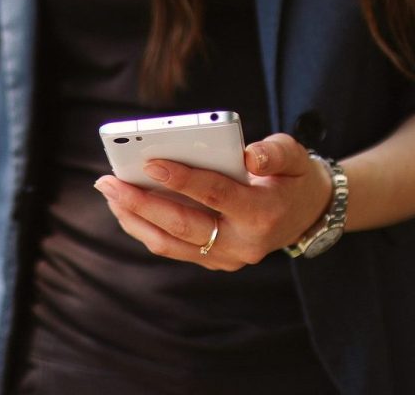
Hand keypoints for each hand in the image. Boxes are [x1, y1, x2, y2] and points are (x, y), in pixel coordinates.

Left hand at [94, 133, 332, 270]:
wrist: (306, 214)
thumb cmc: (293, 177)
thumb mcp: (296, 156)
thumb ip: (274, 152)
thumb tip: (247, 153)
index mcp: (262, 213)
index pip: (216, 195)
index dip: (182, 178)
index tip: (149, 162)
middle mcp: (242, 243)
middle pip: (182, 225)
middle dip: (140, 202)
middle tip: (108, 181)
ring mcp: (226, 258)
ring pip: (169, 243)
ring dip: (134, 218)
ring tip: (109, 192)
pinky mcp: (213, 261)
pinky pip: (172, 247)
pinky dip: (145, 227)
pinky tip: (125, 206)